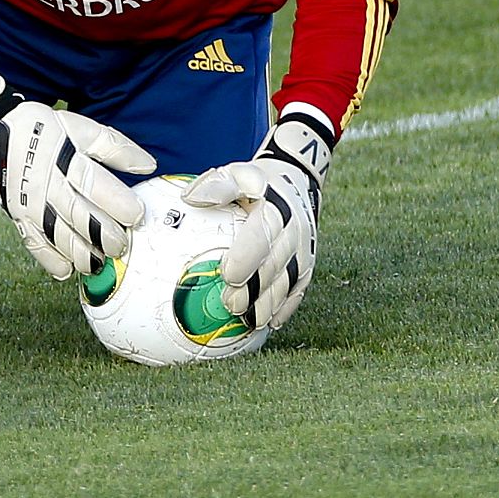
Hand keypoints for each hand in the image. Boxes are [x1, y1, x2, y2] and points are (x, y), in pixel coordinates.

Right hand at [0, 68, 152, 278]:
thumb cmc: (46, 129)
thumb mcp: (82, 129)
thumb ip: (116, 148)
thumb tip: (149, 165)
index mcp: (66, 159)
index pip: (95, 184)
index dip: (118, 203)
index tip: (137, 216)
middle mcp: (47, 184)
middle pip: (78, 215)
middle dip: (103, 235)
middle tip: (121, 246)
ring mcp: (30, 203)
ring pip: (57, 234)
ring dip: (80, 253)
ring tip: (99, 263)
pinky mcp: (18, 215)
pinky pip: (33, 242)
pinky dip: (49, 259)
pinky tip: (66, 270)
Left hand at [181, 112, 331, 329]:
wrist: (296, 183)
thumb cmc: (256, 184)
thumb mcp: (238, 174)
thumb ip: (217, 185)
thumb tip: (190, 198)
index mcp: (276, 208)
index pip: (263, 234)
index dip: (248, 256)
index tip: (228, 274)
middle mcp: (295, 230)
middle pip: (276, 264)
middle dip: (255, 288)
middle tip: (231, 304)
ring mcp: (304, 249)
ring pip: (289, 281)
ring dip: (270, 303)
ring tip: (250, 320)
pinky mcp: (308, 264)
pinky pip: (300, 289)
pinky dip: (287, 307)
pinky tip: (271, 322)